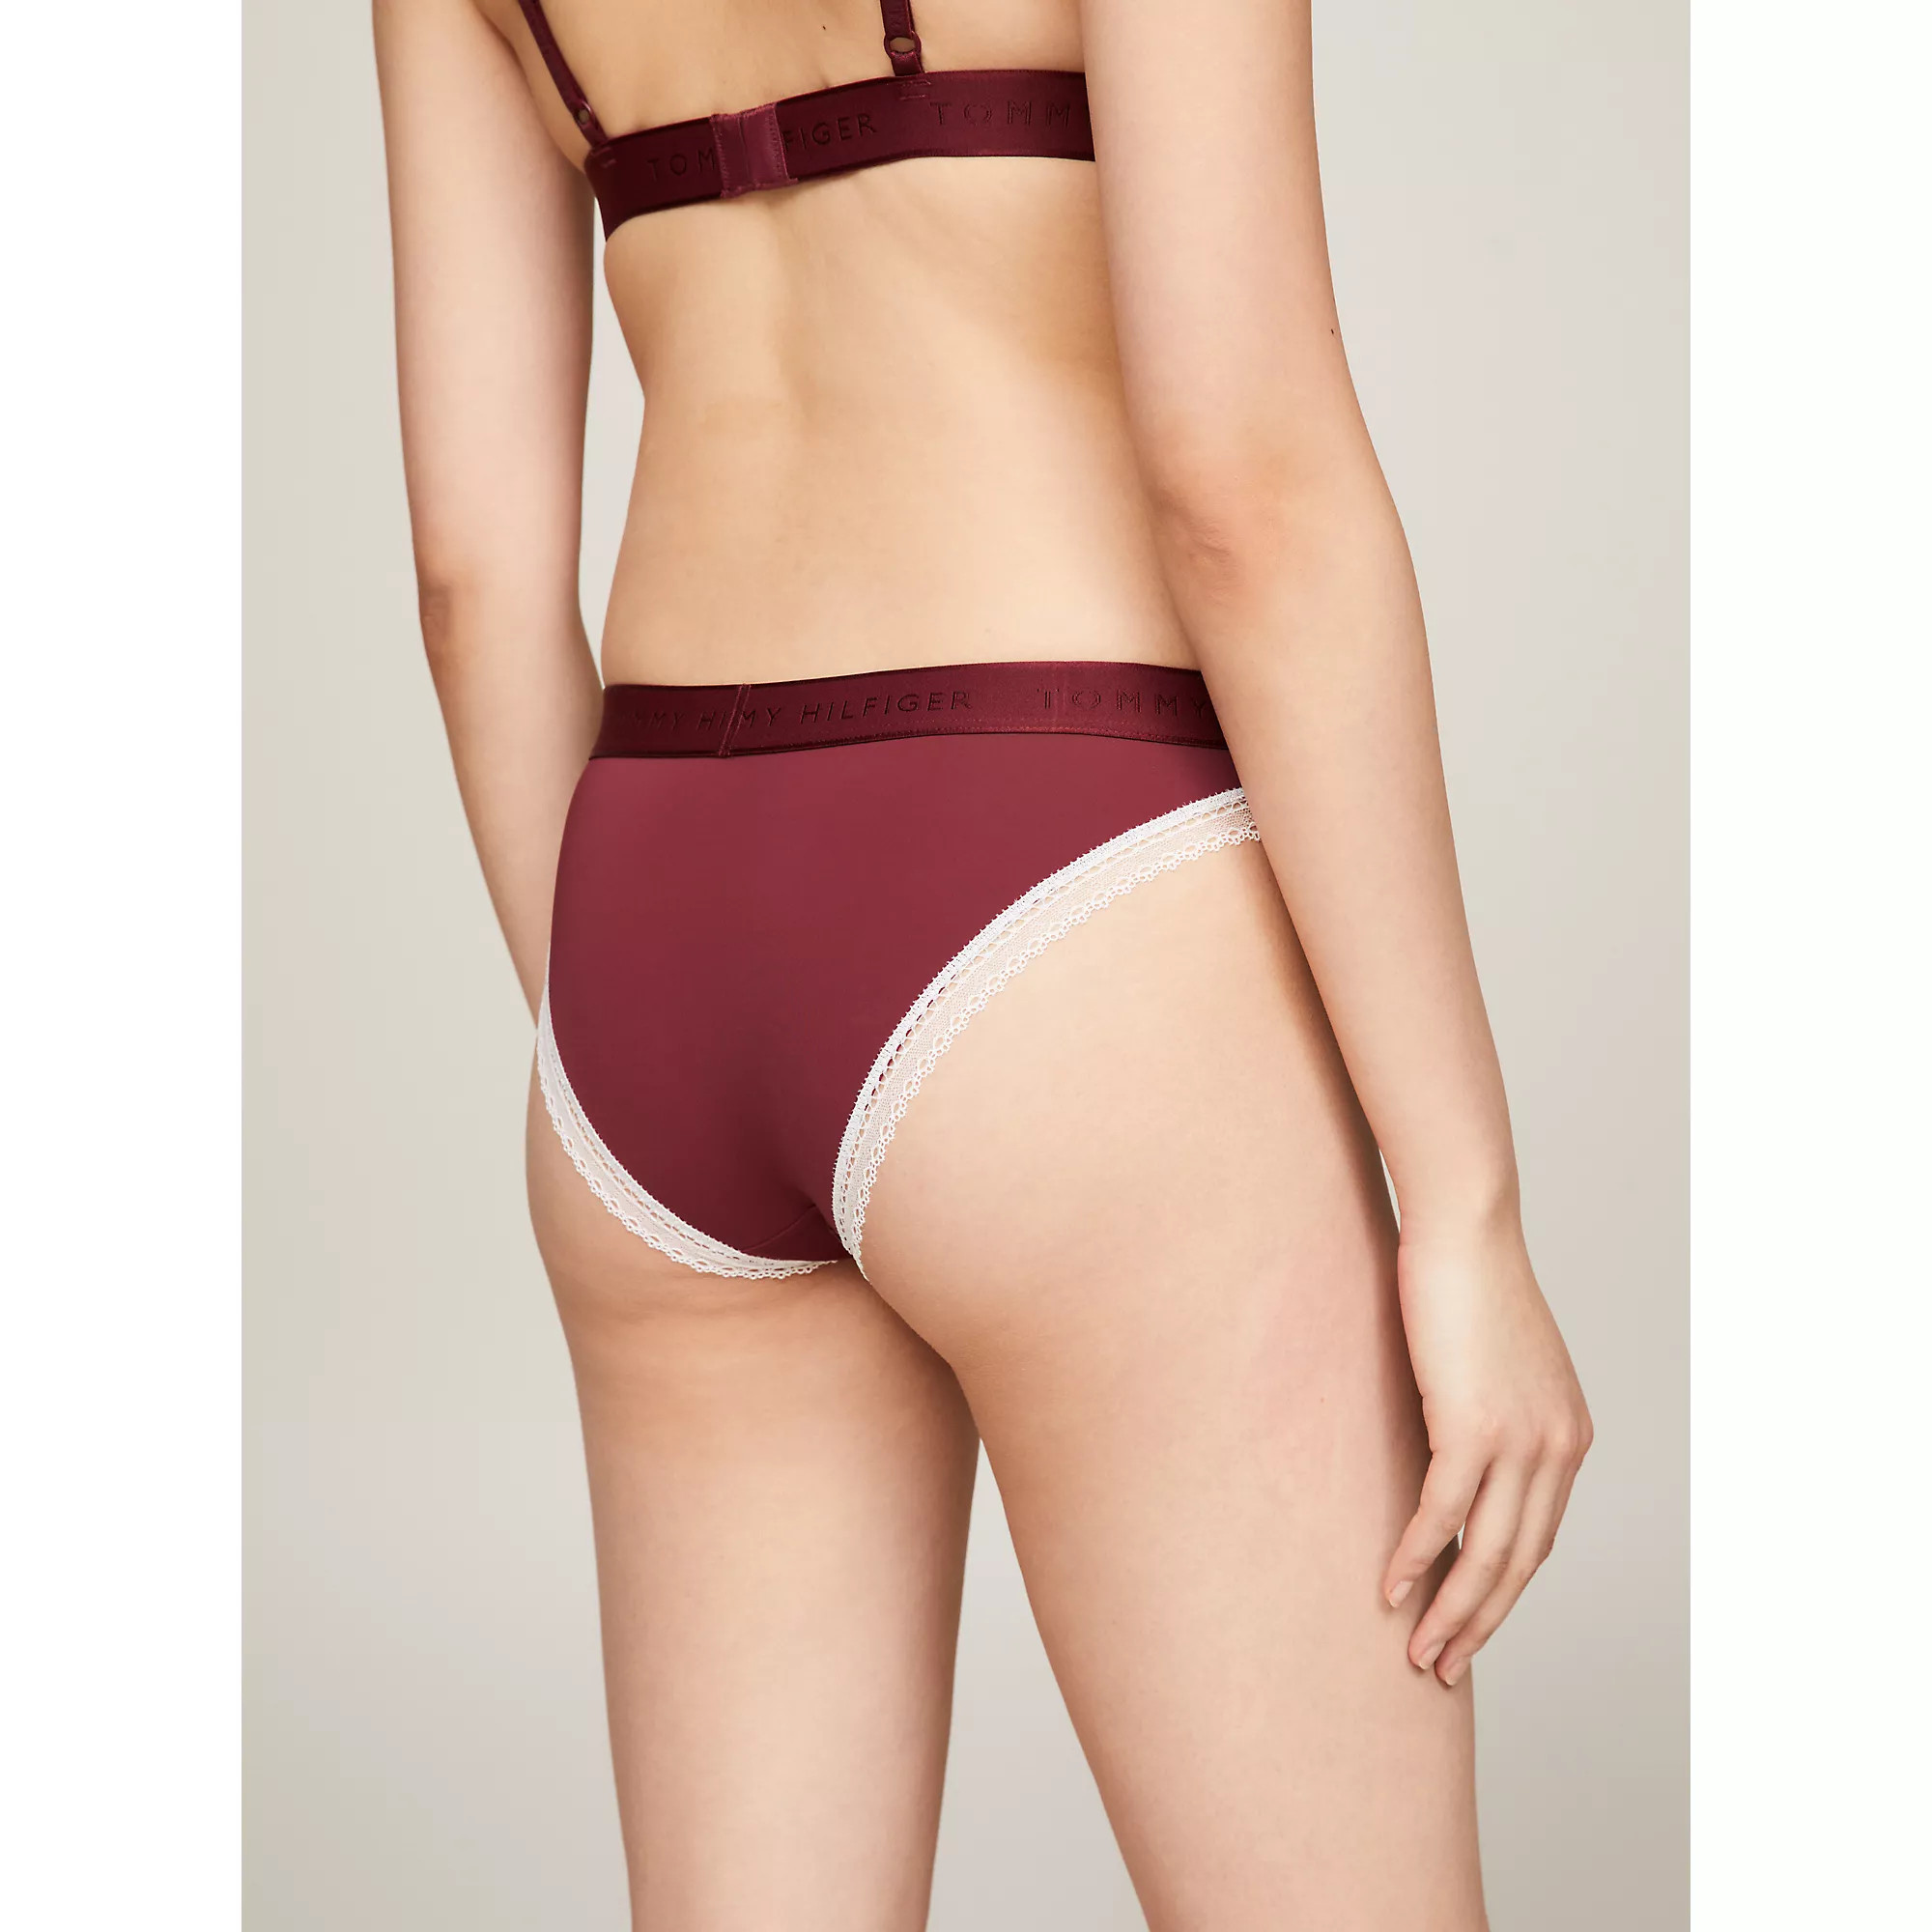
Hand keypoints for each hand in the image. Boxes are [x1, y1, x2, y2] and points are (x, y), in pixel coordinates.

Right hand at [1382, 1211, 1591, 1686]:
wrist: (1466, 1230)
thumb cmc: (1466, 1283)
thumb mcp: (1494, 1363)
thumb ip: (1489, 1414)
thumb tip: (1451, 1452)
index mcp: (1569, 1436)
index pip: (1538, 1538)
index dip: (1502, 1592)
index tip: (1468, 1627)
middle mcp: (1558, 1448)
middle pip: (1520, 1563)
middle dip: (1480, 1622)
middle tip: (1442, 1666)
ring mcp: (1522, 1441)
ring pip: (1487, 1552)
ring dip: (1451, 1610)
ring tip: (1418, 1650)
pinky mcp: (1475, 1426)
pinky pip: (1444, 1512)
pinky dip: (1416, 1556)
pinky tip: (1390, 1586)